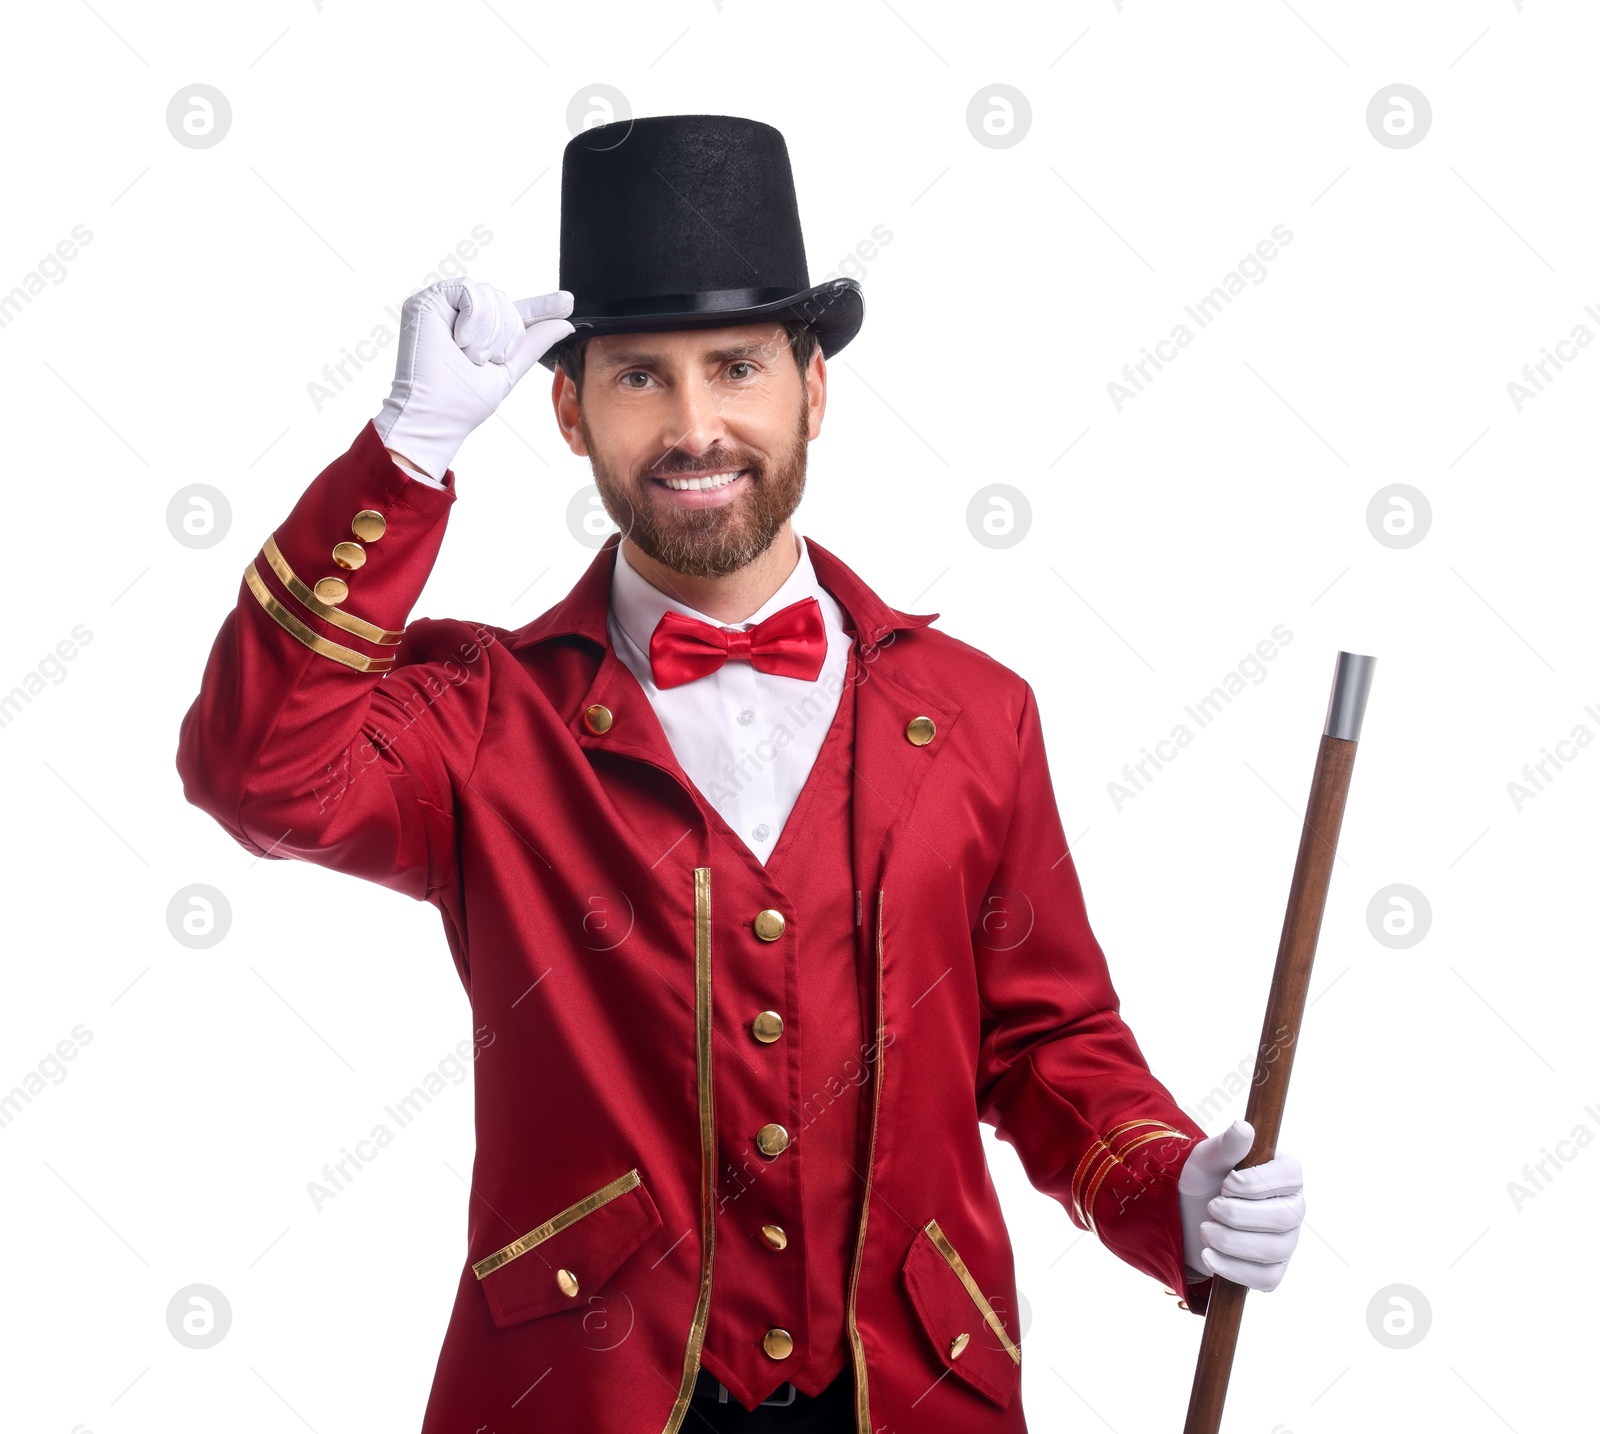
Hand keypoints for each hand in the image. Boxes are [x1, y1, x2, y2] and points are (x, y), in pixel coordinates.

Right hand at [374, 279, 573, 482]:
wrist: (437, 414)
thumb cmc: (464, 401)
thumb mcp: (509, 369)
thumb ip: (534, 343)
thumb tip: (565, 324)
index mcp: (479, 331)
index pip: (514, 312)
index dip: (541, 306)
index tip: (568, 302)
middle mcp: (459, 315)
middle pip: (505, 302)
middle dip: (505, 336)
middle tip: (482, 361)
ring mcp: (442, 306)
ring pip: (490, 296)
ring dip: (489, 333)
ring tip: (468, 355)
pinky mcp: (427, 301)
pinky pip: (469, 291)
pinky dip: (474, 319)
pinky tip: (459, 341)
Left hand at [1177, 1119, 1303, 1292]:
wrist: (1184, 1219)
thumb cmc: (1202, 1181)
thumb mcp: (1205, 1159)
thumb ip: (1226, 1145)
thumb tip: (1244, 1127)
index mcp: (1284, 1174)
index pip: (1291, 1175)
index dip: (1256, 1182)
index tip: (1227, 1183)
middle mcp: (1293, 1208)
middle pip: (1284, 1218)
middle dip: (1238, 1214)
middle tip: (1212, 1207)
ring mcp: (1287, 1242)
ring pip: (1273, 1250)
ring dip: (1230, 1241)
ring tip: (1205, 1230)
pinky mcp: (1273, 1271)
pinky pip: (1265, 1279)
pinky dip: (1232, 1268)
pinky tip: (1209, 1256)